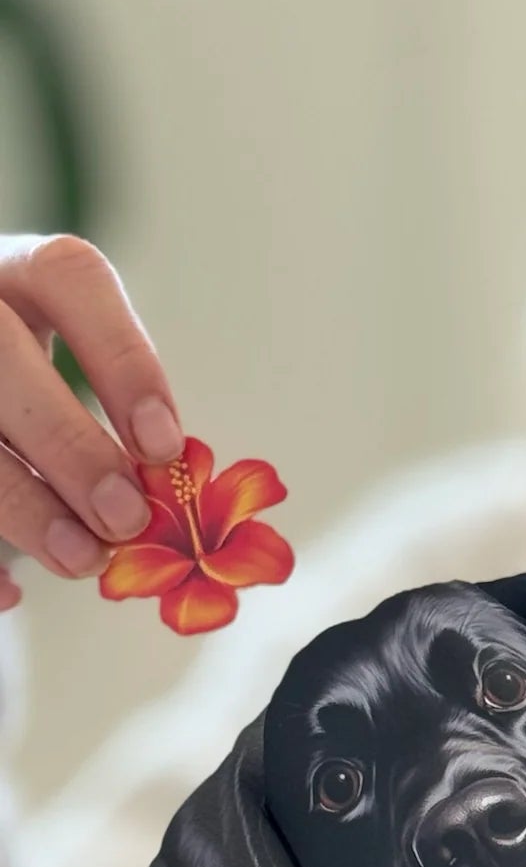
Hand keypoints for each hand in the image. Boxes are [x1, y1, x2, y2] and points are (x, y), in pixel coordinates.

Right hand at [0, 234, 183, 610]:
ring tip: (83, 559)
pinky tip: (12, 596)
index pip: (70, 280)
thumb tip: (169, 503)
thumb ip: (118, 413)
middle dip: (70, 445)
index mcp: (19, 271)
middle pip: (4, 358)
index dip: (124, 362)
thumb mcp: (69, 363)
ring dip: (23, 504)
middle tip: (126, 518)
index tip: (166, 448)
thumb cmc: (31, 378)